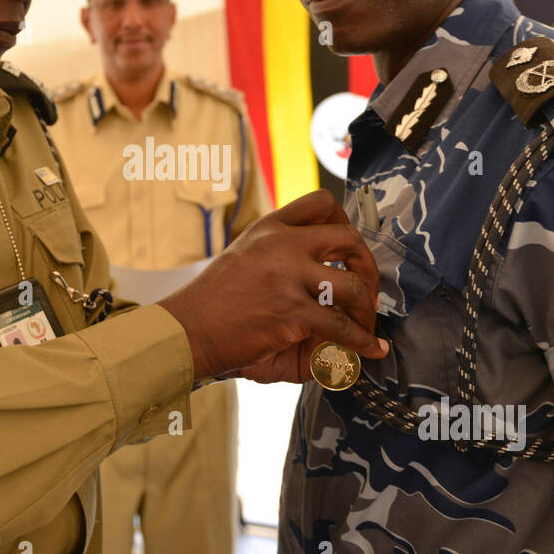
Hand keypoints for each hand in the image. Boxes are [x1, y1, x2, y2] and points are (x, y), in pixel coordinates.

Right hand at [158, 189, 386, 381]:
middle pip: (347, 238)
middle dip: (368, 267)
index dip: (345, 224)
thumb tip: (329, 284)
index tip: (349, 251)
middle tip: (367, 291)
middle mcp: (281, 244)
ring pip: (353, 286)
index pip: (321, 204)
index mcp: (269, 228)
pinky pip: (342, 327)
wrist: (184, 331)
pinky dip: (362, 342)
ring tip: (364, 327)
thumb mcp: (246, 262)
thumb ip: (284, 261)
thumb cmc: (213, 305)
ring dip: (367, 311)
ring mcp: (288, 276)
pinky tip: (368, 350)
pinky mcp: (292, 312)